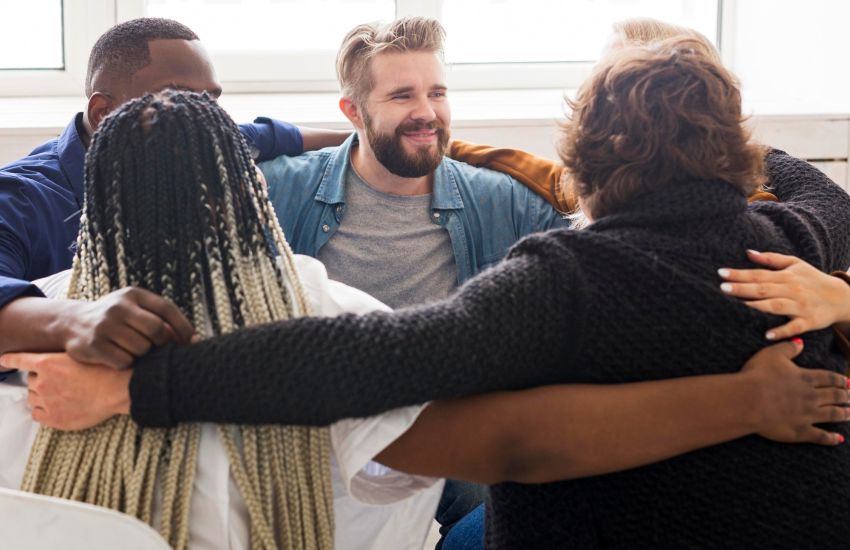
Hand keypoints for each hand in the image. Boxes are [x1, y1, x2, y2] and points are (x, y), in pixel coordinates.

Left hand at [0, 352, 130, 430]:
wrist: (118, 389)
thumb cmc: (106, 369)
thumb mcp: (82, 354)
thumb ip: (61, 359)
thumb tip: (52, 364)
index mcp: (47, 363)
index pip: (19, 360)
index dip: (10, 359)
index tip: (3, 359)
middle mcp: (42, 382)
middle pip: (31, 380)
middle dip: (42, 379)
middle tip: (61, 381)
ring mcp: (46, 401)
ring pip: (32, 397)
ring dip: (42, 395)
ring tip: (62, 394)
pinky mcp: (53, 418)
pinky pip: (36, 414)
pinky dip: (42, 411)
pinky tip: (56, 407)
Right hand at [58, 287, 194, 368]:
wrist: (71, 322)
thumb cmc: (115, 318)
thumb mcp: (134, 307)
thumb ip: (159, 317)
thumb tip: (193, 340)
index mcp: (133, 294)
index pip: (166, 308)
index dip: (183, 327)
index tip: (192, 342)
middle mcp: (118, 307)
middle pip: (156, 330)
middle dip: (163, 344)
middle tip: (159, 349)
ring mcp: (104, 326)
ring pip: (141, 349)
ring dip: (143, 355)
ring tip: (134, 350)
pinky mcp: (94, 345)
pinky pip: (124, 362)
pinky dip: (127, 363)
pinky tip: (119, 357)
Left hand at [719, 250, 849, 339]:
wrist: (842, 297)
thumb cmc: (813, 279)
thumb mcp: (795, 264)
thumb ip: (771, 258)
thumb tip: (748, 252)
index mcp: (786, 276)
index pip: (758, 274)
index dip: (739, 273)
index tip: (721, 273)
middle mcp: (792, 290)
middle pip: (763, 289)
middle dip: (743, 288)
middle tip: (722, 287)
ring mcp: (800, 306)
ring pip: (776, 306)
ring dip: (758, 306)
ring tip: (740, 305)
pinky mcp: (808, 322)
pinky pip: (794, 327)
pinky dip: (781, 331)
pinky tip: (766, 334)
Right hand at [741, 339, 848, 444]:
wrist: (748, 400)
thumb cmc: (757, 375)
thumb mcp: (771, 354)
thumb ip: (788, 348)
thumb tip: (801, 342)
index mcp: (805, 378)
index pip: (829, 378)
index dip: (840, 380)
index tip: (848, 382)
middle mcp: (811, 396)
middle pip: (834, 396)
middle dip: (845, 396)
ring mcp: (807, 415)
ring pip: (833, 414)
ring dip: (844, 414)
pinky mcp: (800, 431)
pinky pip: (820, 436)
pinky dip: (831, 438)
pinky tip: (839, 439)